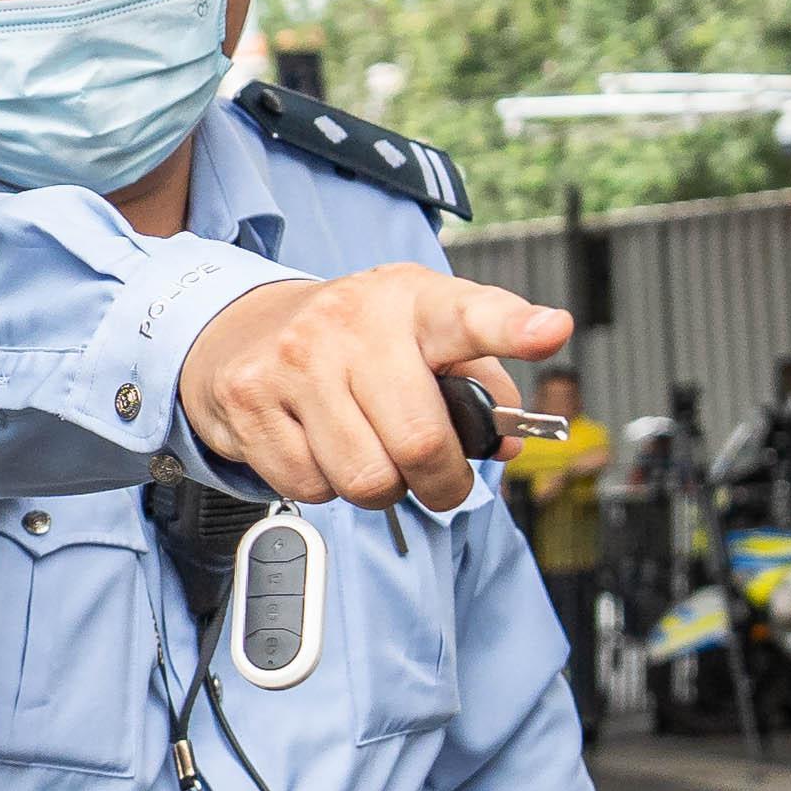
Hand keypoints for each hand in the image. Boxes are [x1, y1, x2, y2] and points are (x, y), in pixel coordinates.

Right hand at [180, 265, 571, 513]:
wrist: (243, 328)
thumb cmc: (355, 341)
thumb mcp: (424, 337)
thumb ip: (479, 384)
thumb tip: (505, 443)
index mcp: (414, 302)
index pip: (472, 315)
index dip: (513, 328)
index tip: (548, 331)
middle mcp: (351, 322)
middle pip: (420, 443)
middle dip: (441, 483)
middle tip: (437, 480)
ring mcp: (294, 359)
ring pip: (364, 479)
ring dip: (379, 488)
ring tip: (368, 455)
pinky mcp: (249, 399)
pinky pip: (308, 486)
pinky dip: (323, 487)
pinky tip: (319, 450)